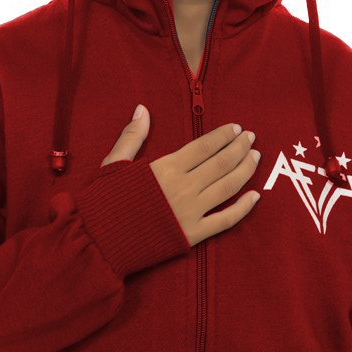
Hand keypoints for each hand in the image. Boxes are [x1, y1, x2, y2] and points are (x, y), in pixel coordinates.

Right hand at [102, 104, 260, 245]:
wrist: (96, 243)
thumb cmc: (102, 202)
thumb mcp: (113, 164)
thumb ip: (132, 136)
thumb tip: (143, 109)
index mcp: (165, 168)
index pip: (204, 146)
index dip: (223, 135)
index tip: (237, 127)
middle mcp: (183, 188)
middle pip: (221, 164)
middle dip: (240, 148)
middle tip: (252, 138)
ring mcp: (190, 213)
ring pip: (228, 187)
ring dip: (245, 170)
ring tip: (255, 157)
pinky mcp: (192, 235)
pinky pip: (225, 221)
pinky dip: (243, 209)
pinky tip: (255, 197)